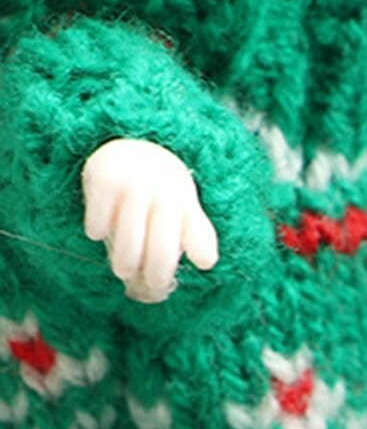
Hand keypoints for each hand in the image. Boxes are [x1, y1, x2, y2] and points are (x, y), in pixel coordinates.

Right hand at [82, 139, 219, 304]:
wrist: (130, 143)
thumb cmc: (161, 188)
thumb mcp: (185, 205)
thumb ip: (198, 233)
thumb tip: (207, 263)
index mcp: (184, 203)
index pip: (195, 237)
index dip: (199, 255)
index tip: (192, 270)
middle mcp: (162, 195)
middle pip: (161, 249)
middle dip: (156, 274)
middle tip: (150, 285)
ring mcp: (132, 187)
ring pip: (129, 239)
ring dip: (125, 262)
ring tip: (123, 270)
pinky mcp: (103, 180)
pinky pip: (99, 219)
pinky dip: (97, 230)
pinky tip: (97, 234)